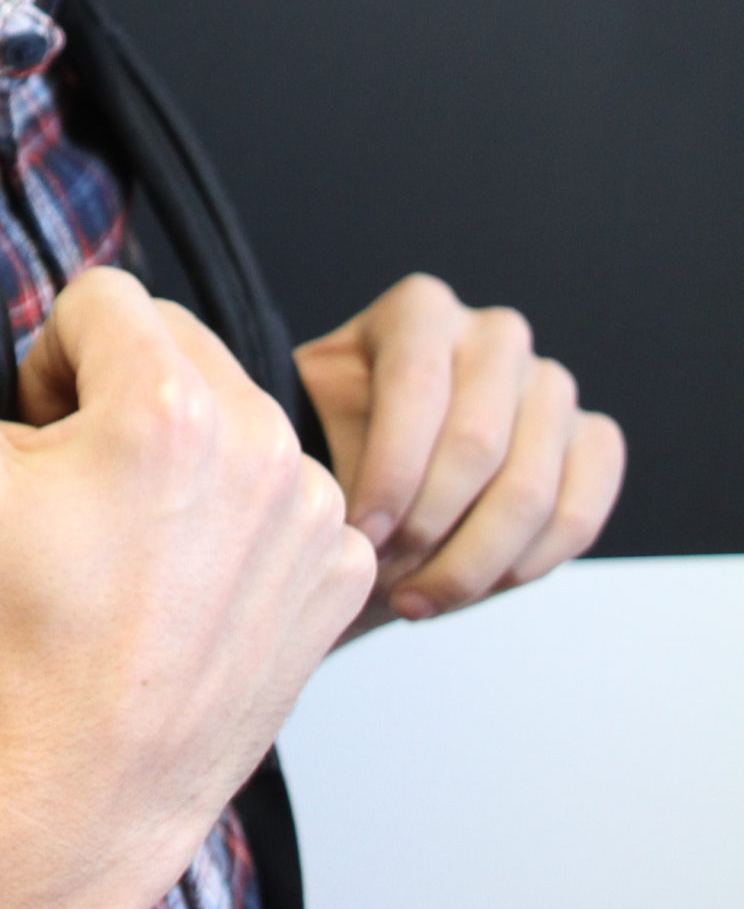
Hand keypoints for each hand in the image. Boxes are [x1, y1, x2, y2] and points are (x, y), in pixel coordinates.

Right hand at [0, 269, 372, 908]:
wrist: (70, 806)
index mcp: (170, 407)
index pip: (100, 298)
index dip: (44, 363)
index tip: (32, 445)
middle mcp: (265, 447)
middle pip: (176, 345)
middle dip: (115, 396)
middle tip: (70, 499)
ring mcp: (315, 519)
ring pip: (234, 416)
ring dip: (181, 453)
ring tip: (125, 550)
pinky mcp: (337, 580)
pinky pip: (282, 495)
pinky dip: (234, 519)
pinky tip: (181, 587)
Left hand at [295, 273, 624, 625]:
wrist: (384, 470)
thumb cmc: (340, 442)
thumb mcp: (314, 429)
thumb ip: (328, 457)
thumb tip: (345, 519)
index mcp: (420, 310)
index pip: (416, 388)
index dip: (388, 474)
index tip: (357, 536)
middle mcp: (495, 334)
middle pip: (478, 444)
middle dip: (427, 527)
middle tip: (384, 580)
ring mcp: (552, 384)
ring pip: (531, 491)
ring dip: (470, 563)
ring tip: (416, 598)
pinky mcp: (593, 438)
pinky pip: (577, 515)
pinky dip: (525, 567)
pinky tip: (472, 590)